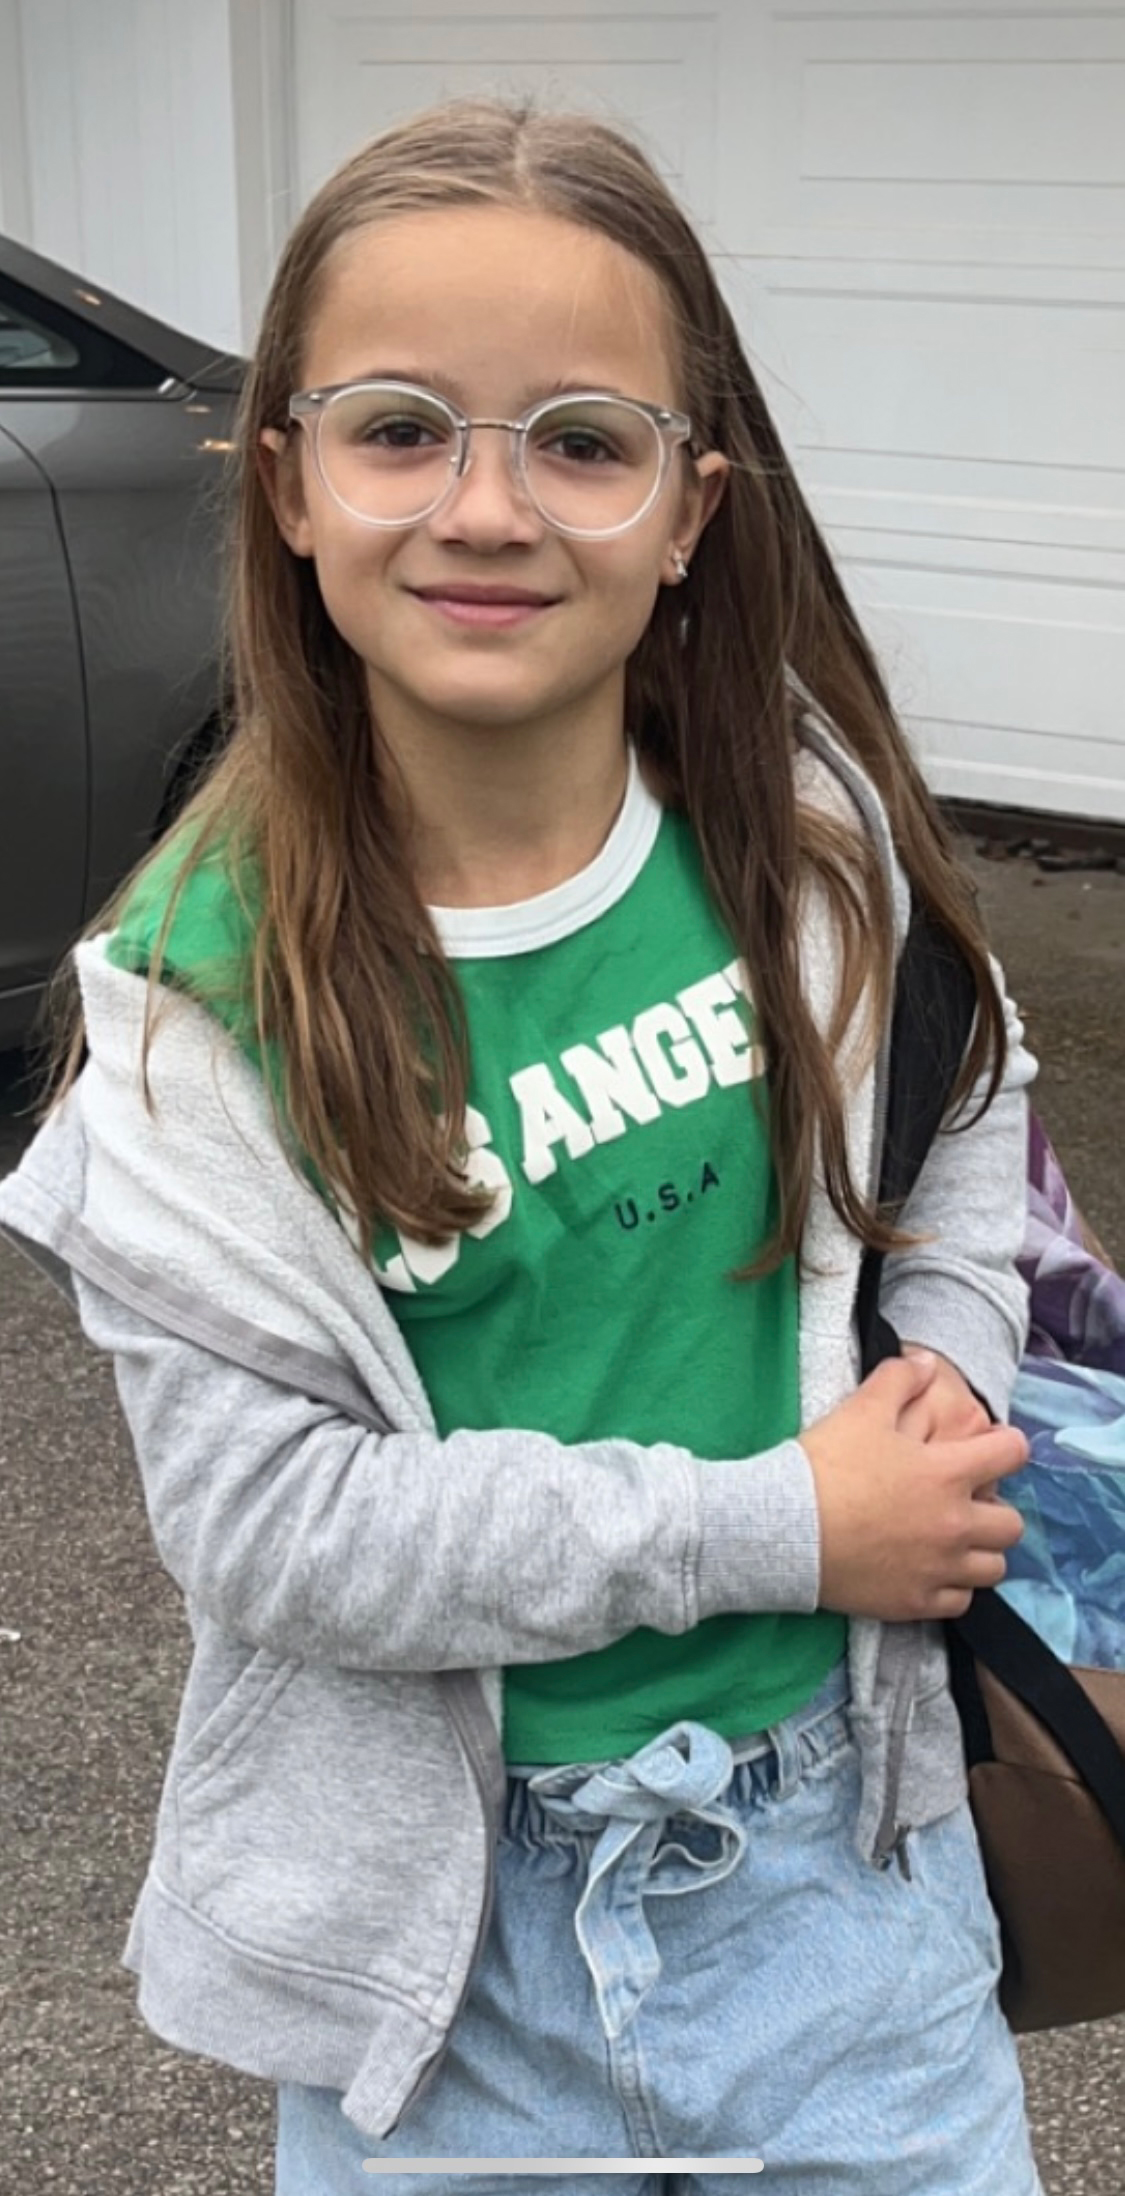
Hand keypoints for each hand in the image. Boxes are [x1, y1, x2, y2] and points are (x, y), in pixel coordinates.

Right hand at [799, 1354, 1028, 1623]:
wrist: (785, 1529)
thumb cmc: (826, 1466)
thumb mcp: (861, 1409)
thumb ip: (900, 1379)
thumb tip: (927, 1362)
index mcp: (949, 1474)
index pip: (1012, 1454)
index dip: (1008, 1445)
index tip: (994, 1446)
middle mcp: (955, 1525)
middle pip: (1012, 1525)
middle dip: (997, 1510)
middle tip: (970, 1502)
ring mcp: (938, 1569)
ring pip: (992, 1569)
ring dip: (980, 1553)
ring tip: (954, 1542)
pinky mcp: (915, 1603)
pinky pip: (960, 1602)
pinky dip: (952, 1588)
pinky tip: (930, 1572)